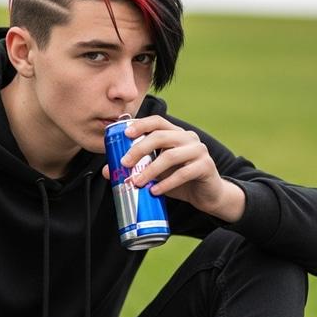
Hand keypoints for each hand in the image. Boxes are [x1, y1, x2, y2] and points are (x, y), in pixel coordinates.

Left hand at [101, 115, 245, 222]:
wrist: (208, 195)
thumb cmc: (181, 181)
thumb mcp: (157, 173)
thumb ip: (138, 169)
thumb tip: (108, 171)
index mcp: (176, 134)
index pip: (158, 121)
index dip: (141, 124)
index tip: (126, 133)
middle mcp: (188, 138)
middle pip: (161, 136)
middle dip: (139, 149)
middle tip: (125, 164)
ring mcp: (198, 151)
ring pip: (170, 156)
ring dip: (150, 170)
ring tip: (136, 183)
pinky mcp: (205, 167)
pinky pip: (183, 173)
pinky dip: (166, 183)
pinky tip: (154, 191)